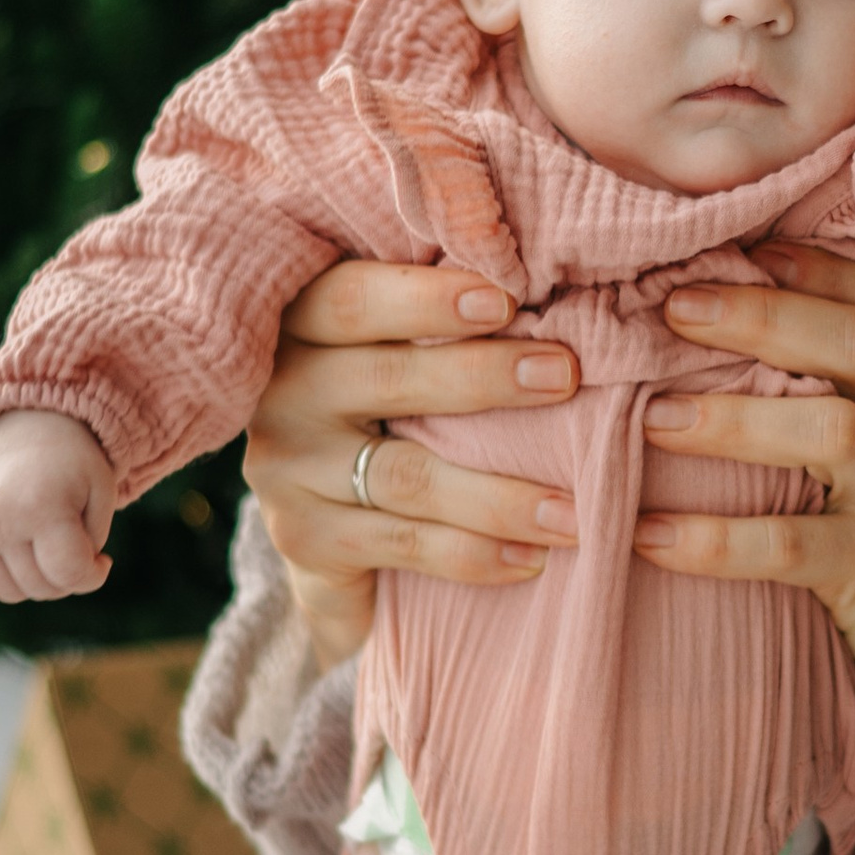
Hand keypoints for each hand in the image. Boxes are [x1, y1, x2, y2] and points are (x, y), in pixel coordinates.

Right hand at [0, 410, 119, 601]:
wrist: (27, 423)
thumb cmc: (73, 459)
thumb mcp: (101, 490)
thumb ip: (93, 541)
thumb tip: (68, 579)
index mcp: (42, 507)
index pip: (69, 573)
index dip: (94, 576)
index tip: (103, 559)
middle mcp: (2, 522)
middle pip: (42, 587)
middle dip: (69, 578)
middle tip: (78, 547)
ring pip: (9, 592)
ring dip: (38, 583)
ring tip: (51, 550)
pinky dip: (0, 581)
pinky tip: (21, 558)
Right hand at [241, 259, 579, 667]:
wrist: (329, 537)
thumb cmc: (389, 417)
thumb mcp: (396, 362)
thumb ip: (443, 332)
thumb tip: (555, 309)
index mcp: (301, 327)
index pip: (351, 300)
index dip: (425, 297)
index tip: (506, 300)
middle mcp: (283, 392)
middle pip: (385, 377)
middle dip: (481, 375)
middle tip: (563, 376)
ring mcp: (285, 470)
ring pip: (406, 476)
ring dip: (499, 494)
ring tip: (571, 508)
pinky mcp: (303, 539)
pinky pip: (403, 543)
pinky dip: (474, 552)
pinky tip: (533, 556)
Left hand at [632, 244, 854, 690]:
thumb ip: (832, 381)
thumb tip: (716, 312)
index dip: (829, 268)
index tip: (752, 248)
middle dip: (764, 317)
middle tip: (675, 308)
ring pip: (832, 433)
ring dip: (736, 419)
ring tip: (655, 417)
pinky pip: (791, 546)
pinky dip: (714, 540)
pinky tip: (649, 535)